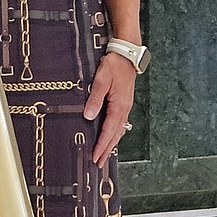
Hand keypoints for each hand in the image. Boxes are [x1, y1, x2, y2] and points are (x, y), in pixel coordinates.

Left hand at [83, 52, 135, 167]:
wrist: (127, 53)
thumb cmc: (115, 65)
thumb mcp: (102, 80)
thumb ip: (95, 99)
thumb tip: (88, 116)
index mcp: (119, 106)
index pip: (108, 131)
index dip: (101, 146)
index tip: (95, 157)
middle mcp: (124, 109)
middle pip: (115, 135)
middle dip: (107, 150)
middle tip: (99, 163)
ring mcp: (125, 106)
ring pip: (118, 130)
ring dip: (111, 143)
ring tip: (104, 154)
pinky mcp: (124, 101)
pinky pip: (119, 122)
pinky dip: (114, 132)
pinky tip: (110, 134)